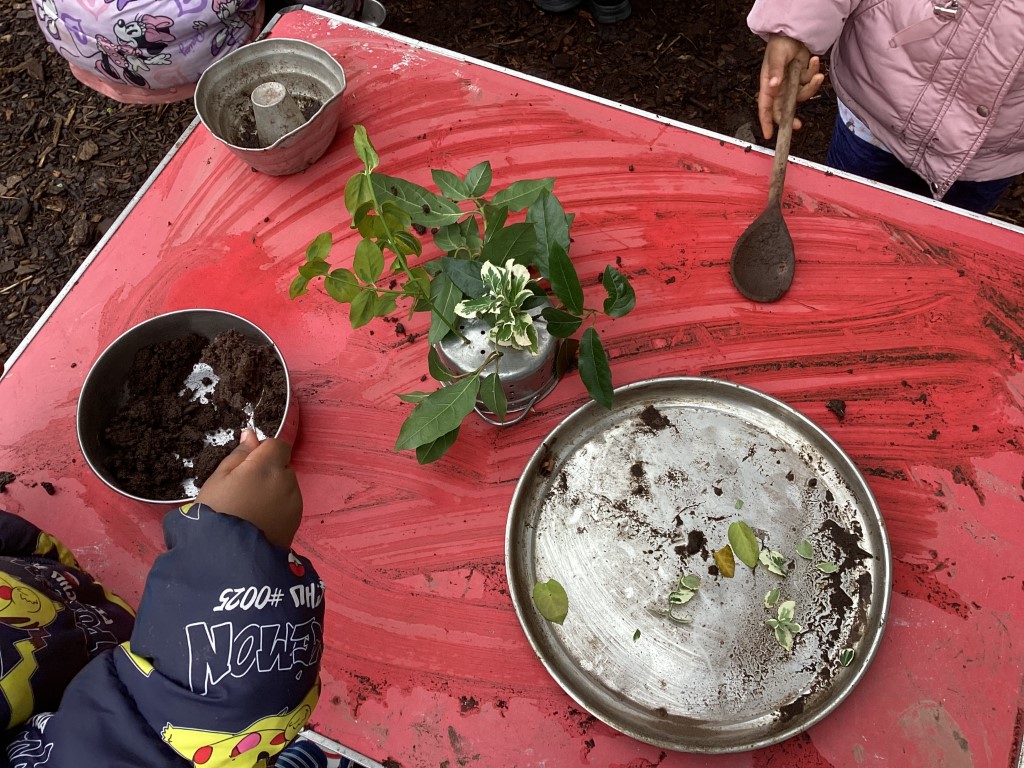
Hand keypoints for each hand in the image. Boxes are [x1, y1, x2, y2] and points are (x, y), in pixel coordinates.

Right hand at [197, 430, 301, 549]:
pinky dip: (277, 507)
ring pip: (286, 486)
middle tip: (242, 490)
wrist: (228, 557)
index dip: (262, 452)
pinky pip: (288, 504)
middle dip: (267, 472)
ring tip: (249, 509)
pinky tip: (259, 520)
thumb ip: (239, 454)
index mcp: (268, 466)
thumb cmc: (216, 513)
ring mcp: (294, 502)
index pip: (277, 445)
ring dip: (273, 489)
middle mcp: (287, 480)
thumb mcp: (218, 478)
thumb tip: (251, 435)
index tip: (245, 466)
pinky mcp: (296, 520)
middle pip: (282, 466)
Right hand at [757, 34, 823, 139]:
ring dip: (811, 86)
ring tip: (817, 74)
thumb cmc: (779, 44)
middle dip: (790, 118)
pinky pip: (810, 82)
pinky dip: (814, 72)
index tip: (768, 135)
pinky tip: (814, 60)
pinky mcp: (802, 78)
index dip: (766, 122)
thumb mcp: (776, 57)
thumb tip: (773, 87)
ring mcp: (791, 84)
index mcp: (768, 85)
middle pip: (783, 109)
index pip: (765, 107)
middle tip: (797, 125)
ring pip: (802, 96)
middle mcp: (779, 88)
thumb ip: (775, 73)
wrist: (794, 32)